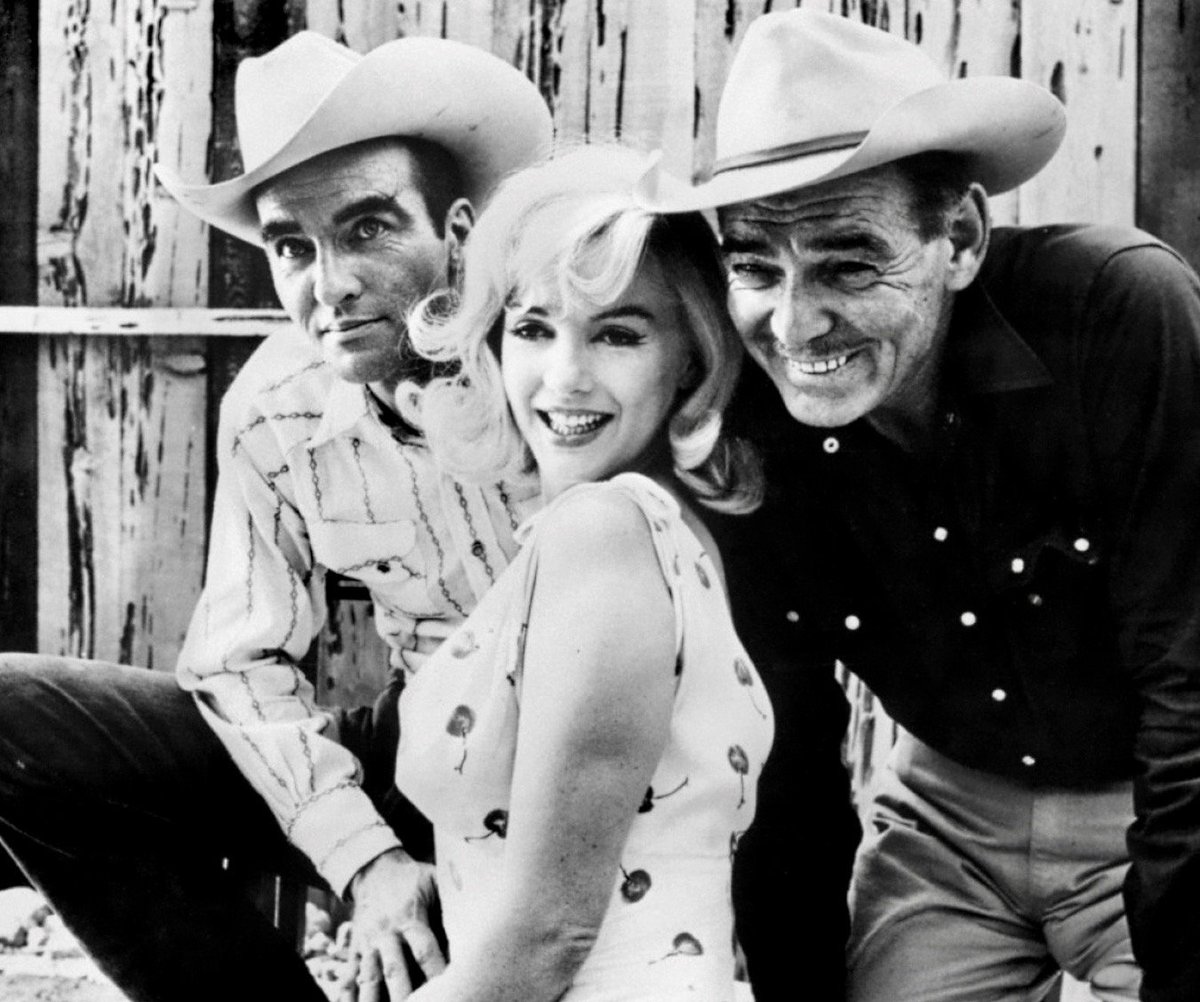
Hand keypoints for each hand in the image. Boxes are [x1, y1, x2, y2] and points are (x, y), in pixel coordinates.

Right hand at [336, 848, 446, 1000]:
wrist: (374, 869)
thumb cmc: (412, 878)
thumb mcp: (434, 879)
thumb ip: (453, 894)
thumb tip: (479, 908)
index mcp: (409, 917)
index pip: (424, 950)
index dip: (435, 970)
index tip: (448, 986)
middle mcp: (386, 932)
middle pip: (394, 969)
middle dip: (403, 993)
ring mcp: (367, 942)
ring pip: (368, 977)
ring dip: (373, 999)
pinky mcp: (354, 949)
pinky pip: (349, 975)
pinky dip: (348, 995)